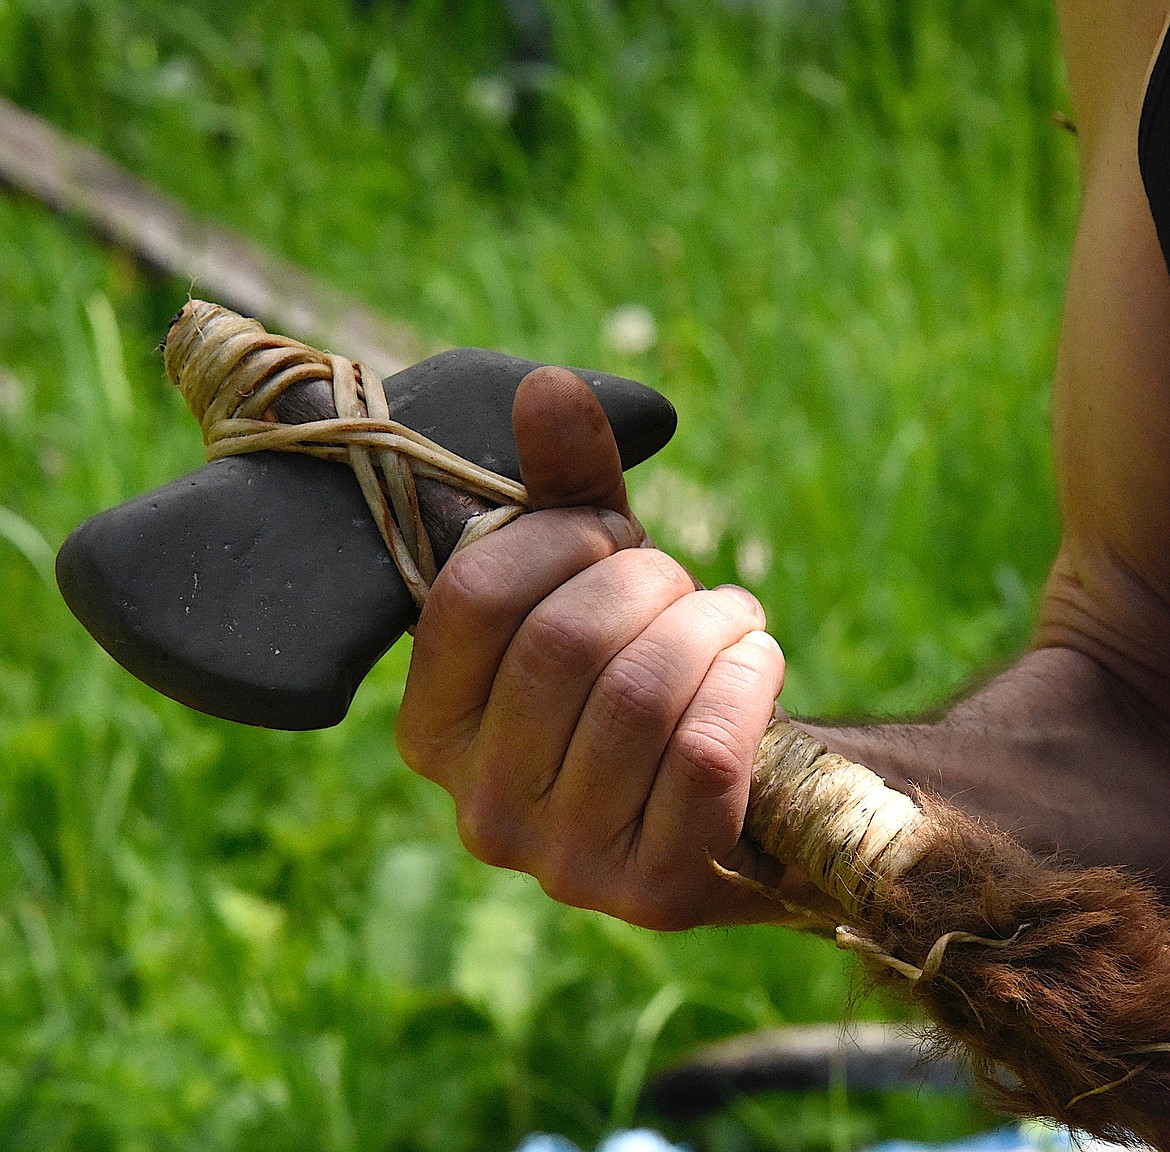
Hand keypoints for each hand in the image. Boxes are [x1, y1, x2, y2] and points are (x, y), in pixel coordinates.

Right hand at [397, 366, 817, 928]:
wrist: (739, 794)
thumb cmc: (646, 671)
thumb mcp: (598, 579)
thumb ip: (566, 489)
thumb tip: (545, 388)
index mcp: (432, 726)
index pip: (472, 597)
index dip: (560, 538)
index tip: (614, 533)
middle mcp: (476, 807)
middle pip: (565, 641)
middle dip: (651, 582)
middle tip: (688, 585)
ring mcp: (557, 865)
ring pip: (640, 694)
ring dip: (711, 626)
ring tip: (735, 619)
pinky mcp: (646, 894)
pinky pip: (705, 756)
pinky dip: (747, 683)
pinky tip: (758, 665)